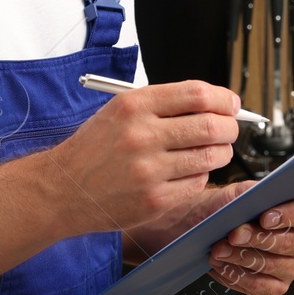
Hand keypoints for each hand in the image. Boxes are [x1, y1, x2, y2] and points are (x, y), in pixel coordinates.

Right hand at [44, 80, 239, 235]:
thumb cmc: (94, 149)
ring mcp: (148, 170)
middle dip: (230, 127)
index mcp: (134, 105)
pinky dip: (201, 175)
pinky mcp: (154, 200)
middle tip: (230, 129)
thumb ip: (163, 104)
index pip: (197, 94)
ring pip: (210, 156)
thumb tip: (213, 102)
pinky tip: (189, 171)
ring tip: (215, 150)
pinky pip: (197, 183)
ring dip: (222, 152)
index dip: (224, 98)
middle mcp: (141, 135)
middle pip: (210, 125)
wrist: (61, 190)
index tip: (231, 104)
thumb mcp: (119, 111)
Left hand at [205, 183, 293, 294]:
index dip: (287, 216)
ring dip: (241, 258)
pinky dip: (237, 276)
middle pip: (290, 243)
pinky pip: (260, 286)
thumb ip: (249, 193)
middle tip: (234, 235)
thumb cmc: (231, 208)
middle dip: (258, 239)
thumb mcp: (239, 193)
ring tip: (219, 249)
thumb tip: (253, 201)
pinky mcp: (277, 287)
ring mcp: (292, 267)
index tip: (263, 218)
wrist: (214, 226)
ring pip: (271, 265)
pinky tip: (221, 265)